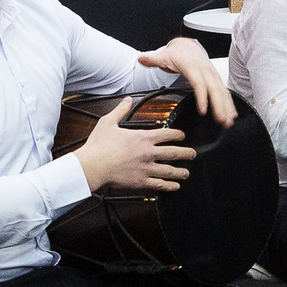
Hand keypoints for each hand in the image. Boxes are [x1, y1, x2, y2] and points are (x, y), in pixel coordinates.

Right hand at [74, 100, 195, 193]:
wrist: (93, 166)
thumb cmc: (99, 145)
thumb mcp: (108, 122)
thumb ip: (120, 110)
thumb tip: (127, 99)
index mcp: (142, 137)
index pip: (167, 134)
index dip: (178, 135)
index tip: (183, 136)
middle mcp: (148, 153)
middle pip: (174, 152)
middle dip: (186, 153)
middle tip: (193, 154)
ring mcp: (146, 168)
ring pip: (170, 170)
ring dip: (181, 172)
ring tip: (187, 173)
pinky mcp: (141, 181)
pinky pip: (159, 184)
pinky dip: (169, 186)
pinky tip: (175, 186)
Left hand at [138, 36, 234, 124]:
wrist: (188, 46)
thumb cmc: (177, 54)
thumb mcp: (163, 55)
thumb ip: (153, 59)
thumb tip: (141, 58)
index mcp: (193, 66)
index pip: (199, 83)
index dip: (202, 97)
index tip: (203, 110)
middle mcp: (205, 70)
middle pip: (214, 89)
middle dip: (219, 105)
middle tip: (221, 120)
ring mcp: (212, 74)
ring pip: (222, 91)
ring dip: (226, 106)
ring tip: (228, 121)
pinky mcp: (216, 79)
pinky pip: (224, 91)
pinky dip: (229, 103)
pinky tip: (232, 115)